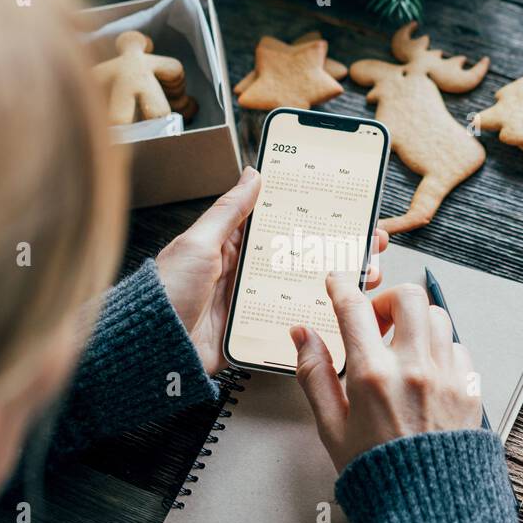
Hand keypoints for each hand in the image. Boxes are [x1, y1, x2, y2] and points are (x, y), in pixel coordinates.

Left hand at [156, 167, 389, 373]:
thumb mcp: (198, 243)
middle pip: (299, 256)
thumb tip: (252, 174)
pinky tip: (342, 312)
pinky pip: (291, 321)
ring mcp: (252, 303)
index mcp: (231, 245)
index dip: (311, 215)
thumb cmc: (166, 293)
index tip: (343, 207)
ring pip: (302, 288)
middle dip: (334, 249)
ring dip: (334, 283)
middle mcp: (245, 272)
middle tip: (368, 242)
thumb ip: (228, 212)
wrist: (154, 349)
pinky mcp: (255, 332)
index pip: (279, 223)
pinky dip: (315, 317)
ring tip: (365, 276)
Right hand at [291, 276, 482, 472]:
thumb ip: (314, 375)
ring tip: (401, 348)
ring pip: (438, 317)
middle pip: (408, 297)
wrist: (428, 510)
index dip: (341, 286)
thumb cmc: (377, 474)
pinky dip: (440, 350)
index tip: (337, 282)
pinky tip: (425, 372)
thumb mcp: (331, 427)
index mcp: (373, 376)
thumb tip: (302, 336)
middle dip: (388, 300)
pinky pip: (458, 348)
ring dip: (416, 323)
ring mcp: (447, 376)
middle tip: (376, 321)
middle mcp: (414, 368)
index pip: (354, 309)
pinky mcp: (471, 388)